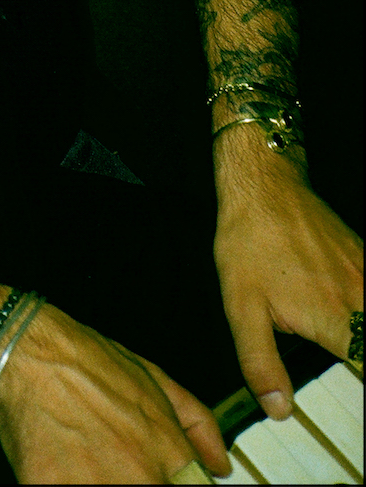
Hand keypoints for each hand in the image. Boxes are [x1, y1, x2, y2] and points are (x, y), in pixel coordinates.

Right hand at [0, 302, 231, 484]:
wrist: (30, 352)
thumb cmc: (88, 360)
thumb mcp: (154, 378)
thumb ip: (197, 423)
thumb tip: (219, 465)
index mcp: (169, 452)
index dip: (176, 486)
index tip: (162, 477)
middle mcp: (141, 474)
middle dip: (141, 482)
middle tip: (120, 469)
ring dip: (106, 484)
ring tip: (93, 468)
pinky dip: (71, 485)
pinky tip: (68, 473)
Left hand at [214, 154, 363, 417]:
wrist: (264, 185)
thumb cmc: (249, 243)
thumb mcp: (241, 308)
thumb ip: (260, 362)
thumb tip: (278, 409)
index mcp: (335, 322)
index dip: (361, 395)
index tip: (352, 405)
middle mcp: (361, 300)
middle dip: (363, 362)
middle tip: (348, 372)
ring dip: (364, 339)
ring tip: (349, 352)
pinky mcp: (365, 259)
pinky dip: (364, 311)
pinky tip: (351, 318)